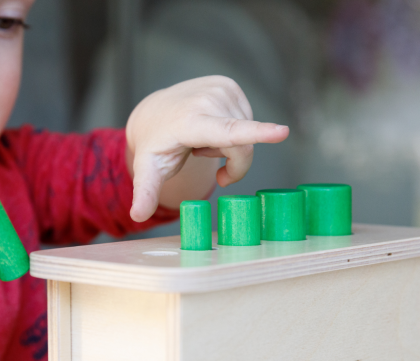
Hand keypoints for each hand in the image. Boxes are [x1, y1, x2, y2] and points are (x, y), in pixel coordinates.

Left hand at [126, 75, 289, 221]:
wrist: (153, 112)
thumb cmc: (155, 143)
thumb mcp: (148, 170)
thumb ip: (145, 192)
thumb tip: (137, 216)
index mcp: (192, 122)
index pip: (228, 131)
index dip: (258, 133)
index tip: (282, 132)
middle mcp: (208, 100)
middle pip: (243, 148)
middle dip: (231, 163)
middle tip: (201, 157)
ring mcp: (221, 89)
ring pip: (247, 135)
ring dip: (228, 146)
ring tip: (202, 138)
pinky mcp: (229, 84)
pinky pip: (246, 119)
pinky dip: (232, 130)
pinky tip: (209, 126)